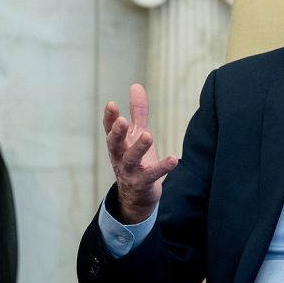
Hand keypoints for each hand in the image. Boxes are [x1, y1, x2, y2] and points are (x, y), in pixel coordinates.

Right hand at [102, 83, 177, 223]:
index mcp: (117, 144)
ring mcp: (129, 172)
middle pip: (115, 144)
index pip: (110, 129)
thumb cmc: (136, 160)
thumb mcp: (136, 135)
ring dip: (138, 148)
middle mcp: (119, 157)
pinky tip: (173, 159)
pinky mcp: (143, 184)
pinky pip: (152, 175)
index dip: (109, 118)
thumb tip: (136, 85)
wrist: (136, 196)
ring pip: (130, 160)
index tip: (112, 104)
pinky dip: (162, 168)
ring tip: (148, 135)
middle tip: (123, 121)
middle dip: (117, 133)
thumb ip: (138, 112)